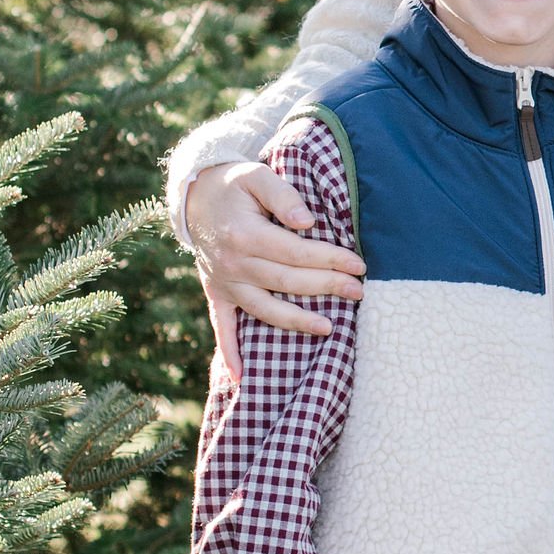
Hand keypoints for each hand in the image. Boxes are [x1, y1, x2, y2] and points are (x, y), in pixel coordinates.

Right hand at [188, 158, 365, 352]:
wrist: (194, 196)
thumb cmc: (234, 184)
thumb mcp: (256, 175)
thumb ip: (284, 196)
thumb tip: (308, 223)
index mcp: (244, 235)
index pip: (296, 253)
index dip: (329, 259)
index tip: (357, 265)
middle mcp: (232, 264)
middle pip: (286, 282)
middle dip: (326, 287)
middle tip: (359, 291)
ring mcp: (223, 282)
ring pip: (264, 310)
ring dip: (296, 322)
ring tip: (329, 328)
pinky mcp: (216, 293)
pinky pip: (222, 327)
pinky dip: (229, 352)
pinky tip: (241, 377)